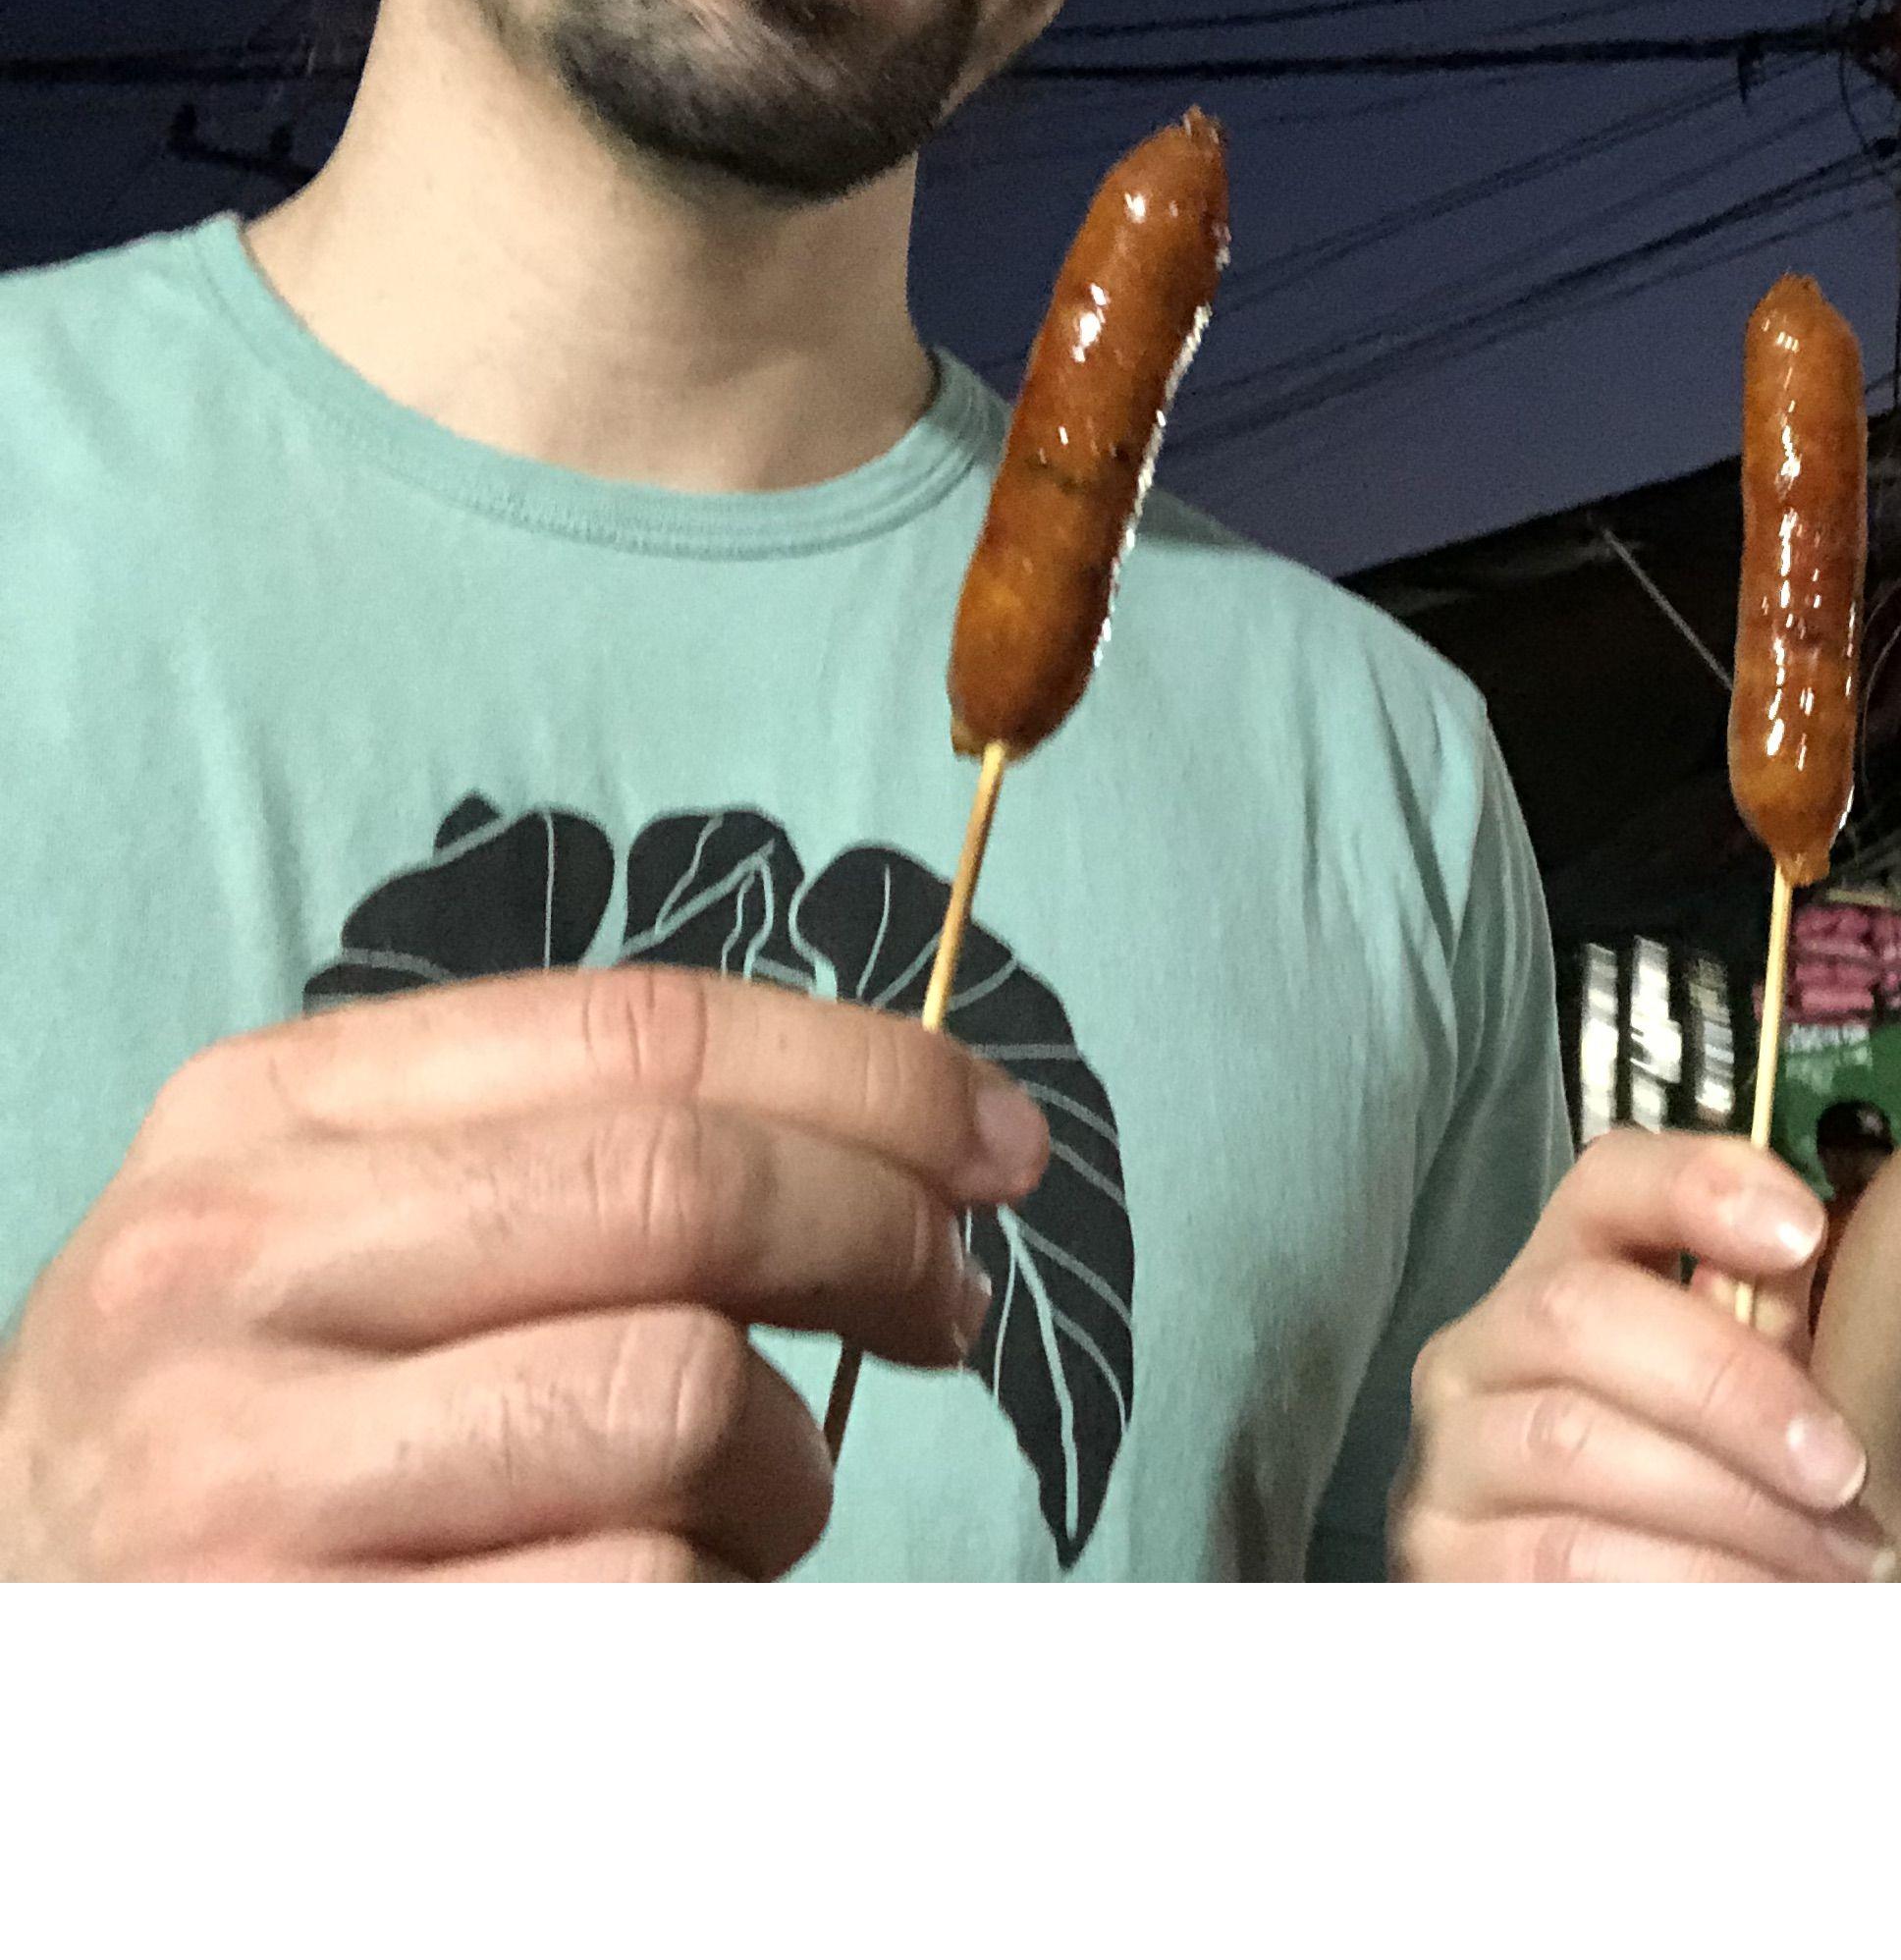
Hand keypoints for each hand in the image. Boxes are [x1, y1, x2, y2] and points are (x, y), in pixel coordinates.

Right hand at [0, 965, 1047, 1579]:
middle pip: (683, 1189)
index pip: (644, 1031)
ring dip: (787, 1461)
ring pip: (679, 1401)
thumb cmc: (263, 1424)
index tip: (997, 1136)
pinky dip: (702, 1601)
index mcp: (264, 1117)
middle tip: (947, 1300)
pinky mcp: (311, 1678)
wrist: (39, 1651)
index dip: (869, 1073)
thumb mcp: (358, 1229)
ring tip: (745, 1496)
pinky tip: (643, 1602)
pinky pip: (635, 1597)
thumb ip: (580, 1149)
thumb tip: (917, 1136)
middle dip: (881, 1231)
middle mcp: (226, 1276)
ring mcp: (243, 1488)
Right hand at [1393, 1129, 1896, 1581]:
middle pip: (1580, 1313)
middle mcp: (1478, 1353)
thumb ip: (1756, 1336)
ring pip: (1573, 1445)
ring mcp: (1448, 1461)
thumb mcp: (1726, 1415)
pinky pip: (1558, 1564)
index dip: (1700, 1185)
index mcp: (1557, 1282)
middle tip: (1840, 1469)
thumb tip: (1791, 1268)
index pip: (1608, 1182)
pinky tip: (1757, 1610)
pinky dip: (1679, 1586)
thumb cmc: (1676, 1514)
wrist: (1577, 1648)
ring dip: (1724, 1508)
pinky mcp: (1440, 1570)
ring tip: (1827, 1562)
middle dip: (1730, 1388)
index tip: (1804, 1232)